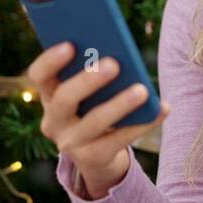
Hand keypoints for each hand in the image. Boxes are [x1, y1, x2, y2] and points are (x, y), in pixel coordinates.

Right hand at [29, 42, 168, 196]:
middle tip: (114, 64)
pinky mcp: (92, 158)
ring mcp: (70, 143)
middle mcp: (53, 120)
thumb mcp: (89, 91)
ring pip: (94, 122)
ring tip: (142, 90)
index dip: (51, 60)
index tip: (70, 44)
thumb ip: (94, 71)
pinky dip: (143, 123)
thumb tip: (119, 53)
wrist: (97, 154)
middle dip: (88, 80)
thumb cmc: (95, 107)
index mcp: (49, 95)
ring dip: (120, 104)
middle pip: (65, 99)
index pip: (39, 75)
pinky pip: (119, 139)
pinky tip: (163, 108)